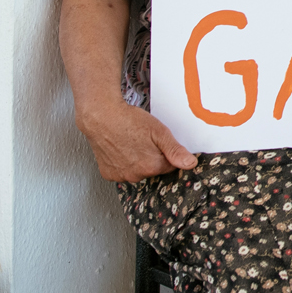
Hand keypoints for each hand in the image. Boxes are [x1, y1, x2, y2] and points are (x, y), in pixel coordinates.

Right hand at [76, 100, 197, 182]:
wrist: (101, 116)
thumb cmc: (129, 121)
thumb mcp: (159, 131)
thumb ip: (175, 150)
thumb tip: (190, 164)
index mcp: (151, 166)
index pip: (170, 166)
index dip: (167, 152)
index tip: (159, 142)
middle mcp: (135, 175)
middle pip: (153, 169)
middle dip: (153, 157)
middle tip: (144, 140)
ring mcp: (120, 176)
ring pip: (138, 171)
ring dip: (138, 161)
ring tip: (131, 143)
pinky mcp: (108, 174)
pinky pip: (122, 172)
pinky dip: (123, 163)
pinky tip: (121, 149)